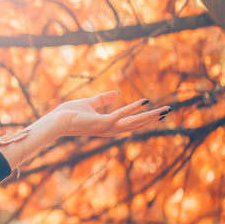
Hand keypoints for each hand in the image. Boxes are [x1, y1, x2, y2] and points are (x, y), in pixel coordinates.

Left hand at [51, 90, 171, 137]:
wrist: (56, 120)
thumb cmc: (69, 113)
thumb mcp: (89, 103)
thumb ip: (102, 99)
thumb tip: (117, 93)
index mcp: (108, 126)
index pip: (130, 123)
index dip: (144, 117)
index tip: (157, 112)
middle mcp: (110, 129)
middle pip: (136, 124)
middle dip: (152, 118)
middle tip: (168, 111)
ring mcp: (106, 128)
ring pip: (133, 122)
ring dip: (149, 116)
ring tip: (164, 110)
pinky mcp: (101, 123)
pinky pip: (120, 114)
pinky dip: (132, 108)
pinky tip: (144, 101)